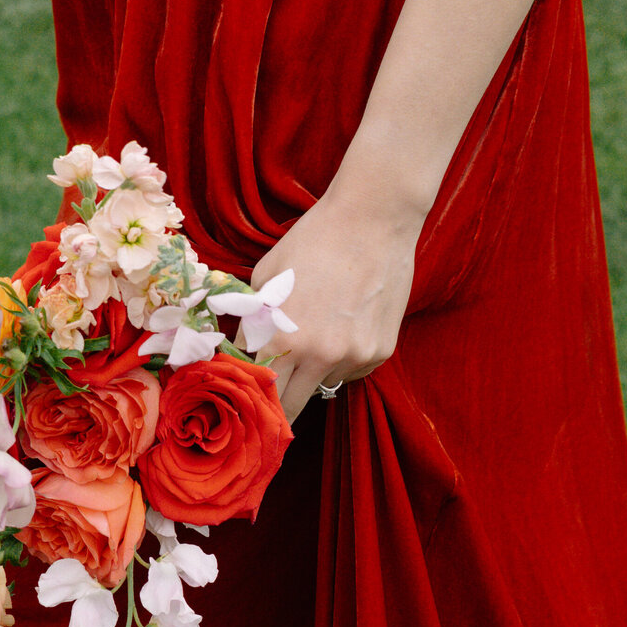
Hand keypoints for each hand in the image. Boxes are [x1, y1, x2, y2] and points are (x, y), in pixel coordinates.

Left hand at [246, 190, 421, 422]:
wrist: (374, 219)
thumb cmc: (314, 240)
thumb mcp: (268, 276)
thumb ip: (255, 320)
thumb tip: (245, 351)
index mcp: (286, 338)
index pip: (262, 392)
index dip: (253, 399)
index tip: (249, 405)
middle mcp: (323, 356)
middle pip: (293, 406)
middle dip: (279, 408)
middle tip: (272, 406)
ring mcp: (356, 356)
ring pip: (325, 385)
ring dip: (314, 374)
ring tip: (319, 335)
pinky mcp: (381, 351)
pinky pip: (353, 372)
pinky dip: (344, 361)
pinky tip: (345, 327)